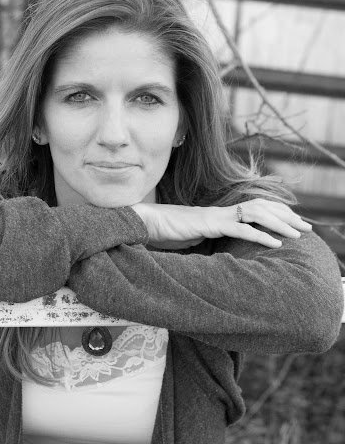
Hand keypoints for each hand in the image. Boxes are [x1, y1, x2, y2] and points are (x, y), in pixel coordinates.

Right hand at [131, 198, 311, 249]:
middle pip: (262, 208)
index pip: (254, 209)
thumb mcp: (191, 237)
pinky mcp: (210, 224)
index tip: (292, 222)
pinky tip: (276, 243)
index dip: (275, 213)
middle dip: (287, 216)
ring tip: (299, 233)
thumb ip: (206, 239)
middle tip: (307, 227)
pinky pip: (241, 229)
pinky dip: (261, 235)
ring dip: (280, 223)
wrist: (147, 223)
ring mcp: (217, 216)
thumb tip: (213, 246)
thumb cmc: (166, 232)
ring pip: (257, 214)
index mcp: (219, 215)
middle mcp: (221, 212)